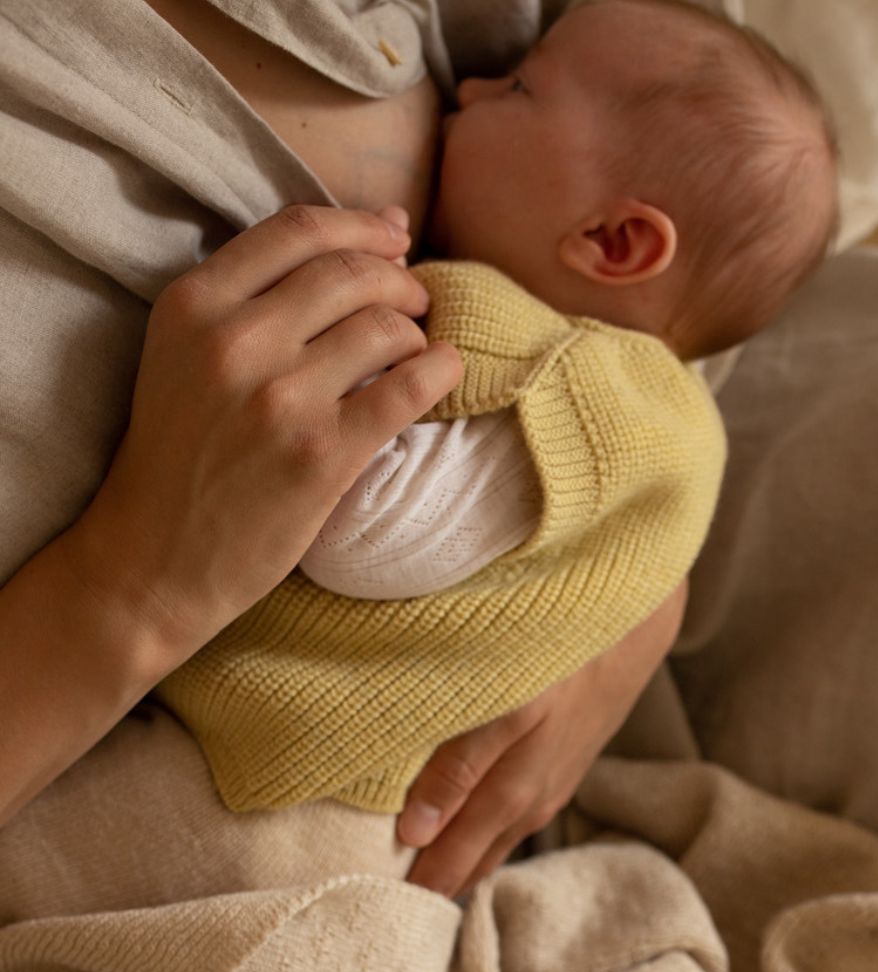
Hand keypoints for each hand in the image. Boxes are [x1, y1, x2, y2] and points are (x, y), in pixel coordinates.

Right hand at [66, 204, 462, 653]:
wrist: (152, 561)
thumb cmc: (179, 455)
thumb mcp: (183, 354)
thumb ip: (252, 297)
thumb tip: (371, 231)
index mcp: (193, 305)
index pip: (298, 230)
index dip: (361, 225)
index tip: (395, 236)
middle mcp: (235, 341)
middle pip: (352, 273)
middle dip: (400, 279)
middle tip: (415, 301)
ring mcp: (281, 399)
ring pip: (386, 327)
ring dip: (417, 332)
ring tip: (415, 351)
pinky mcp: (323, 454)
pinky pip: (410, 387)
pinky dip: (442, 370)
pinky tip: (445, 372)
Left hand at [398, 582, 688, 896]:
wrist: (630, 629)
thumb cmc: (561, 663)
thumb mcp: (507, 711)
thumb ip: (459, 768)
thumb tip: (415, 834)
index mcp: (510, 799)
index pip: (450, 865)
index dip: (412, 891)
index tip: (371, 914)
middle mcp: (529, 806)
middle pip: (471, 863)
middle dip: (432, 887)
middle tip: (382, 912)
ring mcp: (547, 788)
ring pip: (492, 842)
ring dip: (458, 861)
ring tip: (415, 879)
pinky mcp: (557, 767)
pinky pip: (509, 818)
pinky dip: (480, 832)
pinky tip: (464, 826)